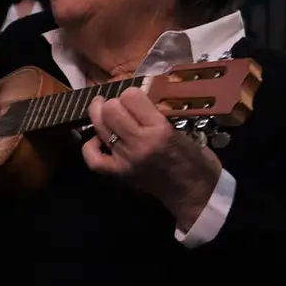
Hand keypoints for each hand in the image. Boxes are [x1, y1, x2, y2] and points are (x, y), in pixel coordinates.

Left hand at [81, 85, 222, 231]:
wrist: (193, 191)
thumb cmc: (192, 157)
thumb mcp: (179, 128)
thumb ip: (154, 114)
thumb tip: (133, 99)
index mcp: (159, 129)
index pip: (131, 96)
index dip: (132, 95)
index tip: (137, 99)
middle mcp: (139, 143)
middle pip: (110, 109)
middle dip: (115, 104)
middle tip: (124, 108)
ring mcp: (125, 160)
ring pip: (100, 126)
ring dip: (103, 117)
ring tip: (109, 115)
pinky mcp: (117, 174)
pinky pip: (92, 157)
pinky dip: (92, 145)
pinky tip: (99, 139)